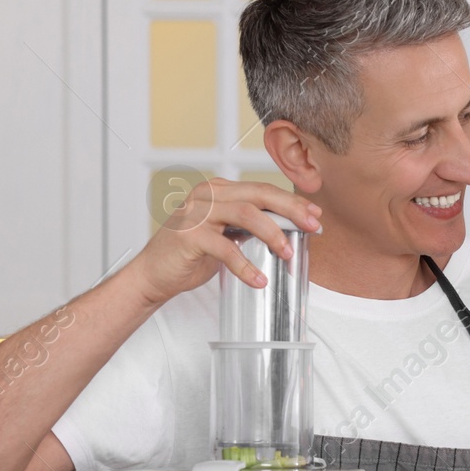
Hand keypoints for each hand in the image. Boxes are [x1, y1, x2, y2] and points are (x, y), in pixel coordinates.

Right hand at [128, 177, 321, 307]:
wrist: (153, 273)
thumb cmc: (192, 254)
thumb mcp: (227, 233)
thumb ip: (252, 225)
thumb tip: (293, 226)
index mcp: (219, 190)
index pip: (263, 190)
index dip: (292, 201)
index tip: (316, 215)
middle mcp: (207, 195)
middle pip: (259, 195)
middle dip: (292, 210)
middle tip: (313, 227)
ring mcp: (196, 213)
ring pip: (246, 214)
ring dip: (273, 234)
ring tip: (287, 254)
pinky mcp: (189, 236)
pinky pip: (226, 249)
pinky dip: (246, 266)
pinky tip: (259, 280)